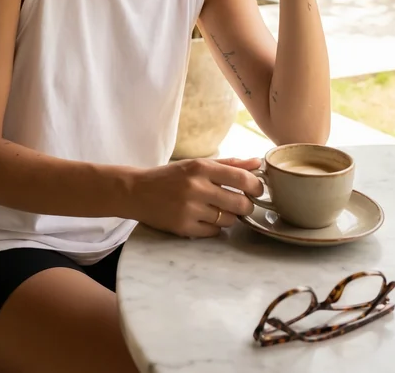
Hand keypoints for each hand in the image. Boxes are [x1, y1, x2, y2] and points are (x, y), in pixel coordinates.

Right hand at [129, 157, 263, 237]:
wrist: (137, 191)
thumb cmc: (170, 176)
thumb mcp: (197, 164)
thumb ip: (229, 164)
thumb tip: (257, 163)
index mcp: (201, 167)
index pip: (241, 178)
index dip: (256, 186)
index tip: (256, 189)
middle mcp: (196, 187)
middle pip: (240, 203)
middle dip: (246, 205)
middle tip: (241, 203)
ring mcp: (190, 209)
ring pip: (229, 220)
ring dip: (229, 217)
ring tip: (218, 209)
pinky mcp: (184, 227)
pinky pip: (214, 232)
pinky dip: (214, 227)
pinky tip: (204, 218)